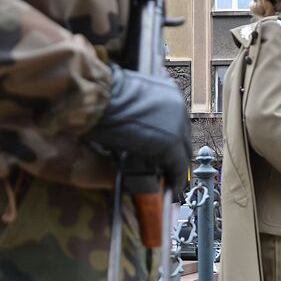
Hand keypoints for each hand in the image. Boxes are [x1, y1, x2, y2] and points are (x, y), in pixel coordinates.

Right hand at [85, 64, 191, 191]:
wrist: (97, 94)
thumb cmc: (101, 94)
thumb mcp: (129, 98)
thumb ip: (141, 110)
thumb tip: (137, 126)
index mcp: (168, 91)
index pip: (177, 121)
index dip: (172, 138)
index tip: (166, 149)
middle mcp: (178, 106)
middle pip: (183, 136)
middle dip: (175, 152)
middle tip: (166, 166)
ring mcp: (177, 124)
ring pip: (183, 151)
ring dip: (174, 165)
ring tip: (168, 179)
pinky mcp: (171, 143)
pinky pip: (179, 166)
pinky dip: (176, 179)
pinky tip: (172, 189)